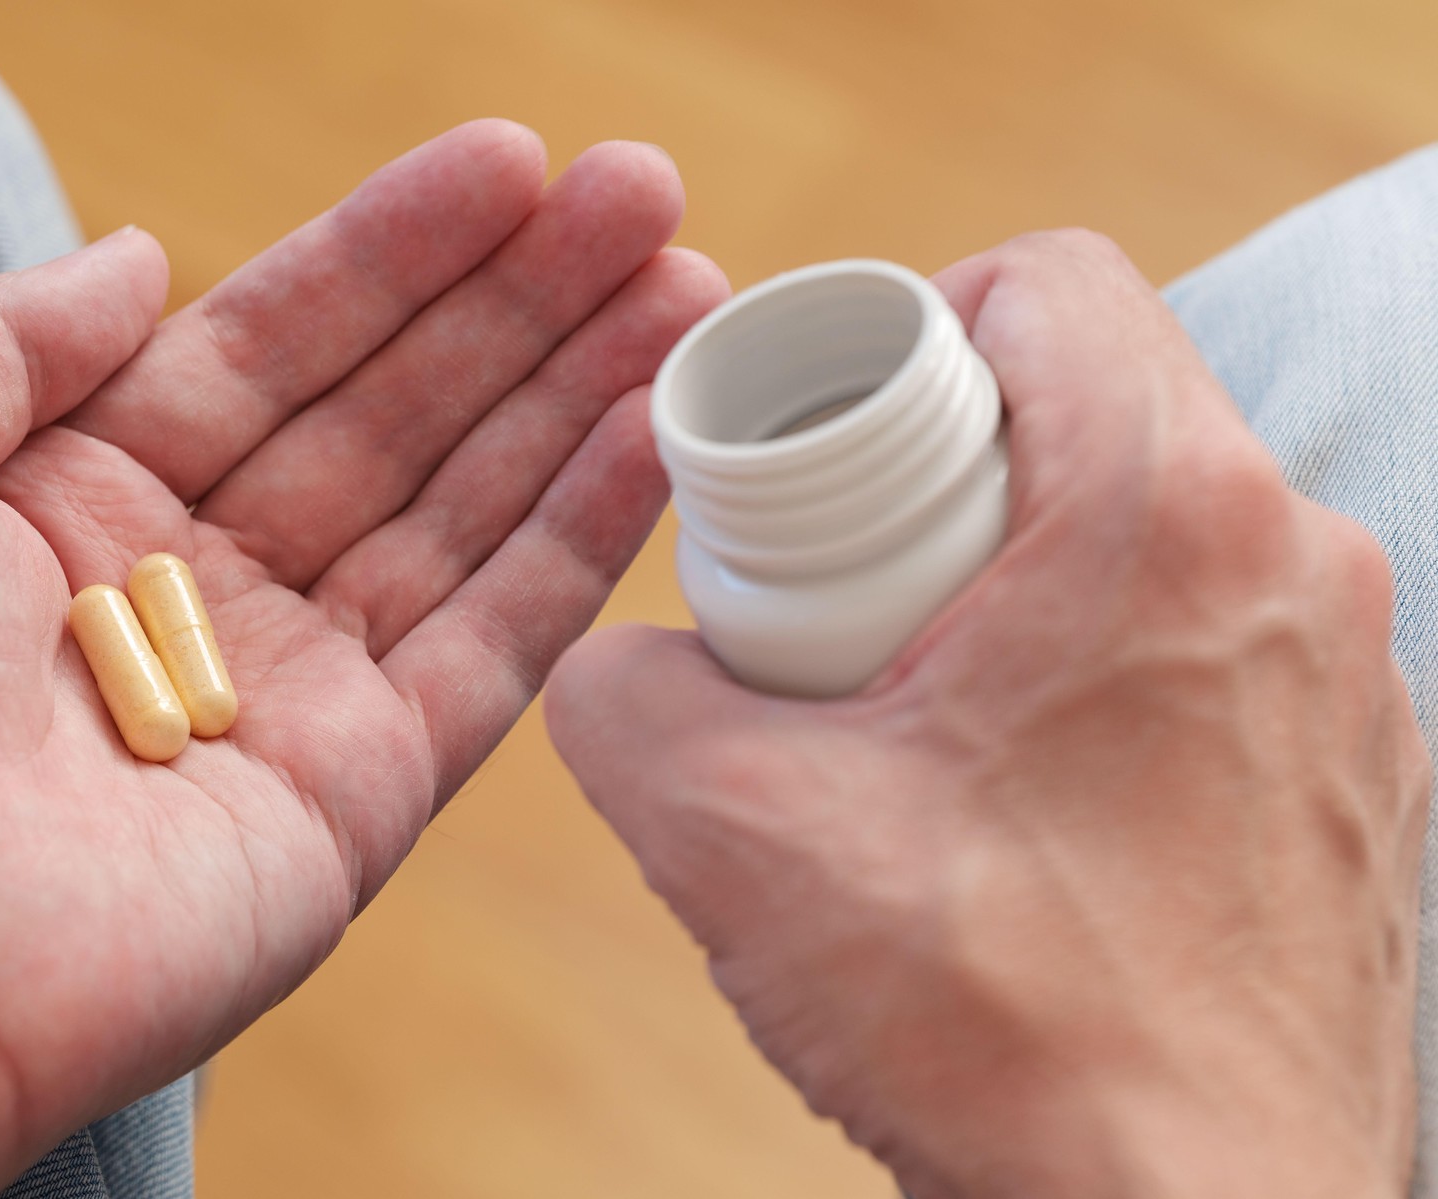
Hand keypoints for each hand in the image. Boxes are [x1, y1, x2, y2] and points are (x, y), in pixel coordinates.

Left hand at [0, 120, 727, 1194]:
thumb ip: (5, 335)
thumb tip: (143, 252)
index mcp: (96, 499)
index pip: (282, 341)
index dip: (398, 250)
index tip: (509, 164)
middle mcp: (214, 583)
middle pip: (403, 413)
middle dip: (527, 304)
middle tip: (644, 199)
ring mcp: (302, 686)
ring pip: (472, 511)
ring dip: (583, 399)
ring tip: (688, 291)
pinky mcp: (372, 785)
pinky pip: (498, 638)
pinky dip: (583, 538)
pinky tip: (657, 436)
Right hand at [547, 231, 1429, 1198]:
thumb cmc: (1006, 1026)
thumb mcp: (734, 836)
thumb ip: (622, 699)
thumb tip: (618, 663)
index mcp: (1165, 512)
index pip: (1049, 281)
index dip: (914, 320)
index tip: (838, 434)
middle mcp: (1292, 561)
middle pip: (1102, 403)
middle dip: (955, 458)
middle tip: (851, 579)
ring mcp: (1343, 674)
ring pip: (1161, 525)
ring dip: (1030, 566)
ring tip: (923, 698)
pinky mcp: (1353, 773)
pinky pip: (1213, 641)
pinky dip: (1107, 664)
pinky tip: (1021, 791)